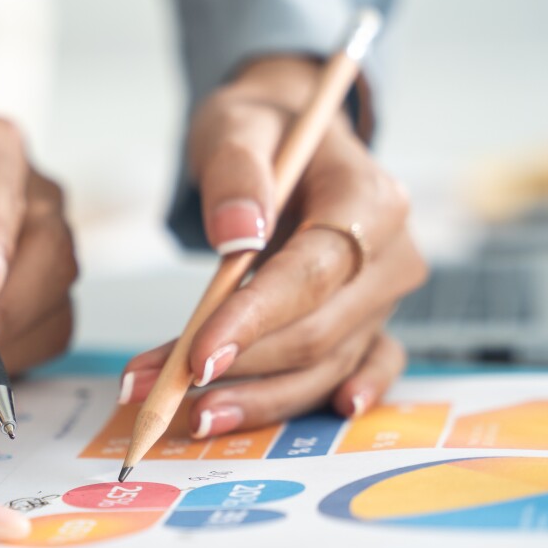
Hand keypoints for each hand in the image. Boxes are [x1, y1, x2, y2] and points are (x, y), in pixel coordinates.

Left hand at [120, 57, 426, 436]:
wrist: (292, 139)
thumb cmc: (265, 134)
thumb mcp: (238, 124)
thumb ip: (237, 169)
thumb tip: (236, 230)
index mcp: (370, 200)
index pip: (312, 273)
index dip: (255, 320)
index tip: (197, 355)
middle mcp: (390, 257)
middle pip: (317, 333)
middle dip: (236, 366)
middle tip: (157, 387)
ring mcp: (383, 299)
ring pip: (325, 366)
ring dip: (256, 397)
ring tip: (186, 415)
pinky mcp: (371, 325)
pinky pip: (356, 373)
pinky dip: (327, 400)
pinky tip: (304, 423)